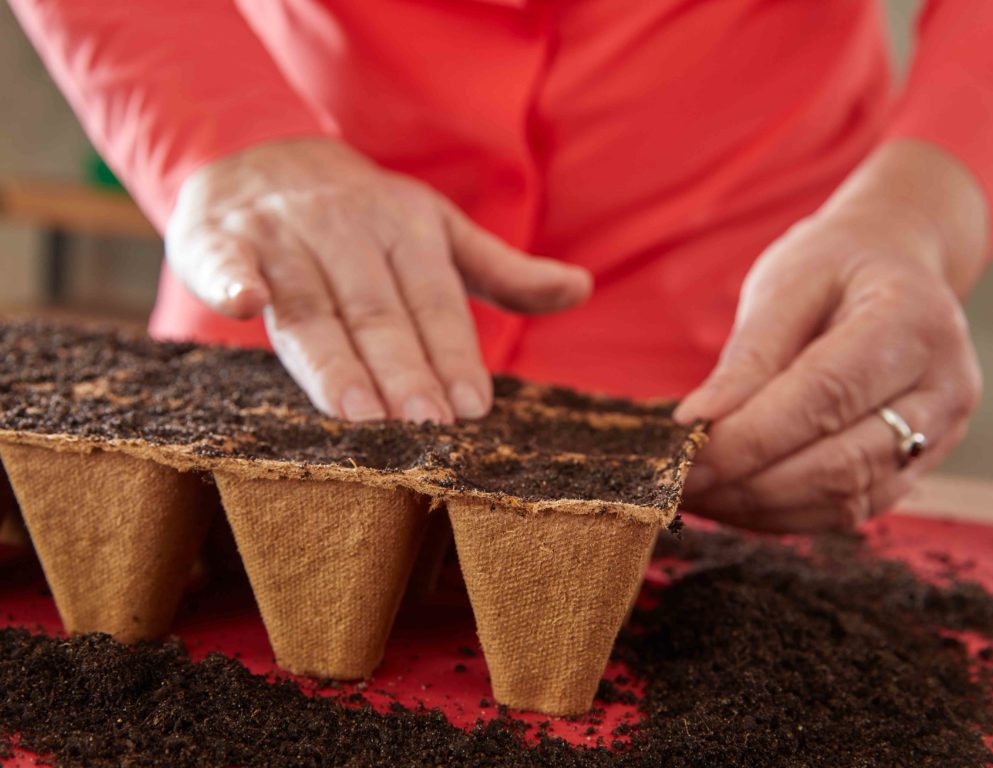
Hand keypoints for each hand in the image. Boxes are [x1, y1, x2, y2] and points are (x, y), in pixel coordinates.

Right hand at [166, 138, 591, 422]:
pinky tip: (241, 304)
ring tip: (359, 415)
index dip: (452, 354)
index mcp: (406, 229)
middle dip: (402, 371)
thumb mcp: (437, 231)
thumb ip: (502, 270)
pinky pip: (227, 259)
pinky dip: (232, 279)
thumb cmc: (364, 215)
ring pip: (312, 305)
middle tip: (425, 429)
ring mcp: (283, 234)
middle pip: (377, 312)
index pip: (434, 302)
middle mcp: (347, 230)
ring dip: (333, 357)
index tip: (470, 410)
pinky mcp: (222, 237)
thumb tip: (581, 288)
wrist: (262, 154)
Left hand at [674, 142, 987, 532]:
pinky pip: (848, 511)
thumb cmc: (832, 268)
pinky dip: (783, 514)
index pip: (825, 397)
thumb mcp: (784, 288)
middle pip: (840, 463)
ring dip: (759, 508)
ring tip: (696, 495)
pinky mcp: (918, 468)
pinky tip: (732, 500)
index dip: (749, 437)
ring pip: (844, 500)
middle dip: (747, 484)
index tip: (683, 455)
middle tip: (676, 484)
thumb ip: (747, 359)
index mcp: (913, 323)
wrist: (892, 269)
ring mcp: (940, 436)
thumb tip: (696, 424)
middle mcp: (943, 388)